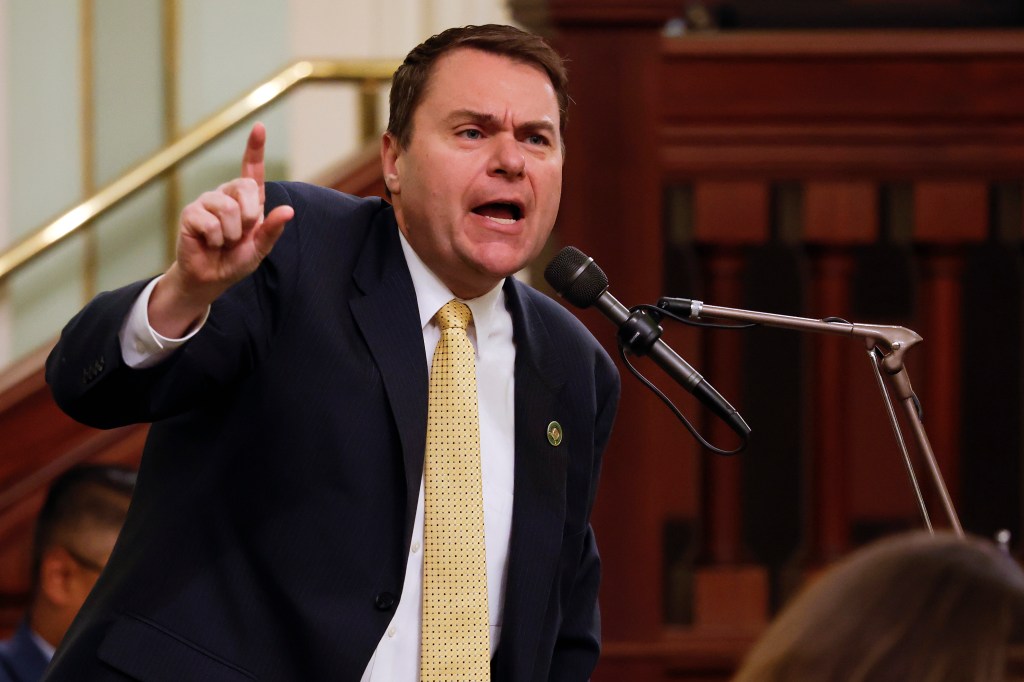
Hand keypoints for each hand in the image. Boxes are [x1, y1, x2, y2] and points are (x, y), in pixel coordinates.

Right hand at [150, 123, 293, 336]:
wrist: (211, 277)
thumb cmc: (237, 259)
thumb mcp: (261, 247)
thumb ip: (272, 229)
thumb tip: (288, 210)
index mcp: (246, 199)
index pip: (252, 169)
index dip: (255, 148)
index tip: (258, 127)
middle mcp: (226, 194)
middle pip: (245, 188)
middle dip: (249, 217)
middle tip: (240, 235)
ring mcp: (207, 201)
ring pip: (228, 209)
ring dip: (232, 234)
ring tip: (224, 242)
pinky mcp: (190, 213)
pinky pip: (211, 223)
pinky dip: (216, 240)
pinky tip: (209, 243)